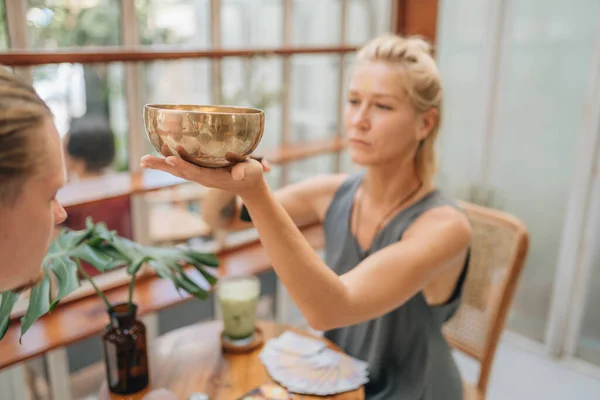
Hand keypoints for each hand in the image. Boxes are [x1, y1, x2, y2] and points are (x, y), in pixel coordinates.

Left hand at [140, 153, 270, 196]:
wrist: (248, 184)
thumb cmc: (251, 175)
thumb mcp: (252, 172)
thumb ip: (245, 171)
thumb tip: (238, 174)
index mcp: (213, 177)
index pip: (194, 172)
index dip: (182, 166)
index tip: (169, 159)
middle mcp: (202, 177)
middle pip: (178, 172)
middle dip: (161, 166)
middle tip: (144, 161)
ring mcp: (199, 175)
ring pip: (176, 170)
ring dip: (159, 165)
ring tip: (143, 161)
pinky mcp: (199, 171)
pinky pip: (180, 167)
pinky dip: (167, 162)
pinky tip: (157, 156)